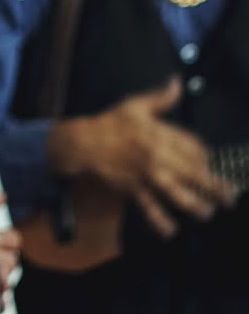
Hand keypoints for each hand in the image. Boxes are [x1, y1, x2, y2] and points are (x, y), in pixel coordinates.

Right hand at [49, 77, 235, 237]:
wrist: (82, 143)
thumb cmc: (109, 124)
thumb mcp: (135, 105)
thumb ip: (160, 98)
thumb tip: (176, 82)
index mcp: (162, 135)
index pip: (195, 147)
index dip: (206, 156)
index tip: (211, 161)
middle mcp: (159, 157)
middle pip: (194, 173)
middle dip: (214, 185)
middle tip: (230, 196)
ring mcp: (147, 175)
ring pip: (177, 193)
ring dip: (194, 205)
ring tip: (206, 212)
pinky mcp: (134, 189)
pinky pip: (149, 207)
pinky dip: (159, 220)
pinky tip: (170, 230)